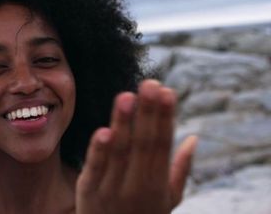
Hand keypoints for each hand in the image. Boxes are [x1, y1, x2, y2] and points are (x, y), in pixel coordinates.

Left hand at [76, 79, 197, 213]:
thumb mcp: (167, 199)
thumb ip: (180, 169)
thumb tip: (195, 138)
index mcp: (158, 185)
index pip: (162, 145)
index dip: (164, 118)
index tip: (167, 91)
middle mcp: (138, 186)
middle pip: (144, 144)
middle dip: (147, 113)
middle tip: (150, 83)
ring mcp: (112, 189)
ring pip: (120, 152)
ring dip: (123, 124)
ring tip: (127, 96)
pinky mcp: (88, 191)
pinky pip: (94, 168)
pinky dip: (99, 151)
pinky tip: (104, 131)